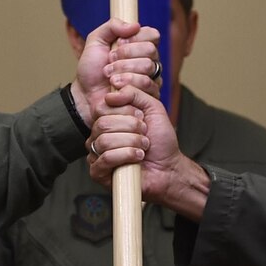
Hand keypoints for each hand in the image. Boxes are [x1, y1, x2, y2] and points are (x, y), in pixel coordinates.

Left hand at [70, 20, 160, 126]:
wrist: (85, 94)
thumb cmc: (92, 69)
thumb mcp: (96, 41)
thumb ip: (112, 26)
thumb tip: (135, 25)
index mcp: (140, 46)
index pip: (152, 35)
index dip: (134, 38)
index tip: (118, 44)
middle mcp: (149, 61)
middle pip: (150, 50)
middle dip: (125, 55)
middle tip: (110, 61)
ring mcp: (151, 79)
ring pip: (148, 67)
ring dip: (123, 70)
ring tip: (110, 76)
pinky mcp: (149, 96)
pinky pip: (147, 84)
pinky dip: (127, 84)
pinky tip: (116, 88)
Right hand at [88, 85, 211, 220]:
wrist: (168, 167)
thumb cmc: (160, 141)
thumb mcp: (153, 108)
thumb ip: (135, 93)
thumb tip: (111, 94)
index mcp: (108, 119)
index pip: (102, 106)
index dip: (124, 110)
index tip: (142, 117)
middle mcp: (99, 135)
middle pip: (102, 124)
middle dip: (131, 128)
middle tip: (145, 134)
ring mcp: (96, 154)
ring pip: (104, 141)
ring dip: (131, 142)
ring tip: (143, 147)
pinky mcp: (98, 172)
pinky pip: (105, 158)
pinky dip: (126, 155)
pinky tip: (137, 157)